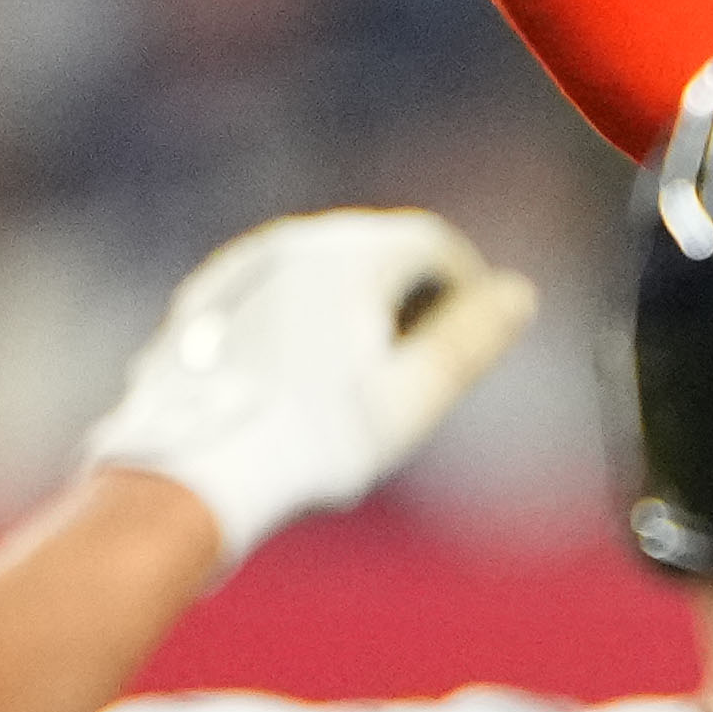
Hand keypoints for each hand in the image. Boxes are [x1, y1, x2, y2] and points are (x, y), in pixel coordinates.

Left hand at [81, 208, 540, 561]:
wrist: (194, 470)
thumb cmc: (312, 443)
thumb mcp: (409, 398)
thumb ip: (469, 340)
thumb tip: (518, 295)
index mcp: (357, 256)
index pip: (437, 246)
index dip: (466, 288)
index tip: (471, 337)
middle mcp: (299, 241)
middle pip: (378, 252)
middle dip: (407, 296)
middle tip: (416, 365)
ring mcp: (246, 264)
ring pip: (321, 271)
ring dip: (351, 306)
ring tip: (354, 379)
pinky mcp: (208, 295)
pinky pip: (273, 291)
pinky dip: (299, 318)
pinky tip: (296, 379)